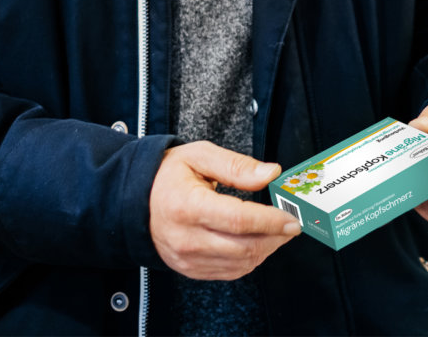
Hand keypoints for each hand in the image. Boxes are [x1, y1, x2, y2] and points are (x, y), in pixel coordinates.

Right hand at [149, 141, 300, 279]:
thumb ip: (236, 166)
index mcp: (187, 206)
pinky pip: (230, 272)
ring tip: (275, 232)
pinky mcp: (190, 270)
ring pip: (240, 263)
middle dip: (275, 237)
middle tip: (290, 224)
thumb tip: (270, 173)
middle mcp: (186, 238)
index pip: (238, 220)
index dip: (270, 221)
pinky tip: (256, 243)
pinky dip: (250, 260)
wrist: (136, 200)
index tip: (291, 218)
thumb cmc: (168, 175)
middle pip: (244, 247)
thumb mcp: (200, 156)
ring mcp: (187, 259)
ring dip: (266, 250)